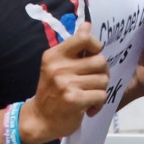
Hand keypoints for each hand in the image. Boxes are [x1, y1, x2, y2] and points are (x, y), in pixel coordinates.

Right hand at [19, 22, 109, 143]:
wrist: (40, 119)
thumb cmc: (51, 91)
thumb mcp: (57, 64)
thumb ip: (74, 45)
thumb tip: (87, 24)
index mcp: (54, 54)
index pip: (84, 39)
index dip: (95, 46)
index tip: (92, 56)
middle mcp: (59, 66)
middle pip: (100, 60)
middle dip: (102, 72)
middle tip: (92, 81)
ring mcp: (66, 83)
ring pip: (103, 79)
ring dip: (100, 89)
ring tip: (89, 94)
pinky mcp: (75, 99)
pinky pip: (101, 95)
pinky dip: (99, 103)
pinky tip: (89, 107)